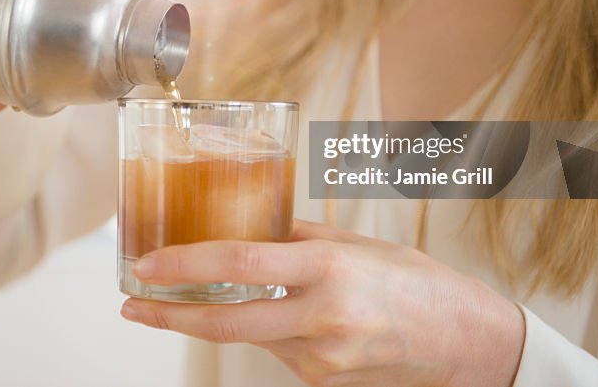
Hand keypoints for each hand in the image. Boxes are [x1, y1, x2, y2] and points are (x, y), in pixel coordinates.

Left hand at [120, 220, 523, 386]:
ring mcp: (322, 358)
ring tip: (200, 297)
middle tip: (132, 304)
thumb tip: (246, 226)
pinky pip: (279, 352)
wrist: (465, 342)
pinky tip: (284, 316)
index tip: (147, 264)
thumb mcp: (357, 243)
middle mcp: (324, 317)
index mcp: (330, 268)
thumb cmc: (416, 281)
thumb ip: (298, 237)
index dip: (185, 265)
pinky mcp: (323, 382)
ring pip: (251, 335)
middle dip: (169, 316)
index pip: (241, 262)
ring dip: (220, 318)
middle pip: (227, 321)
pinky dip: (267, 331)